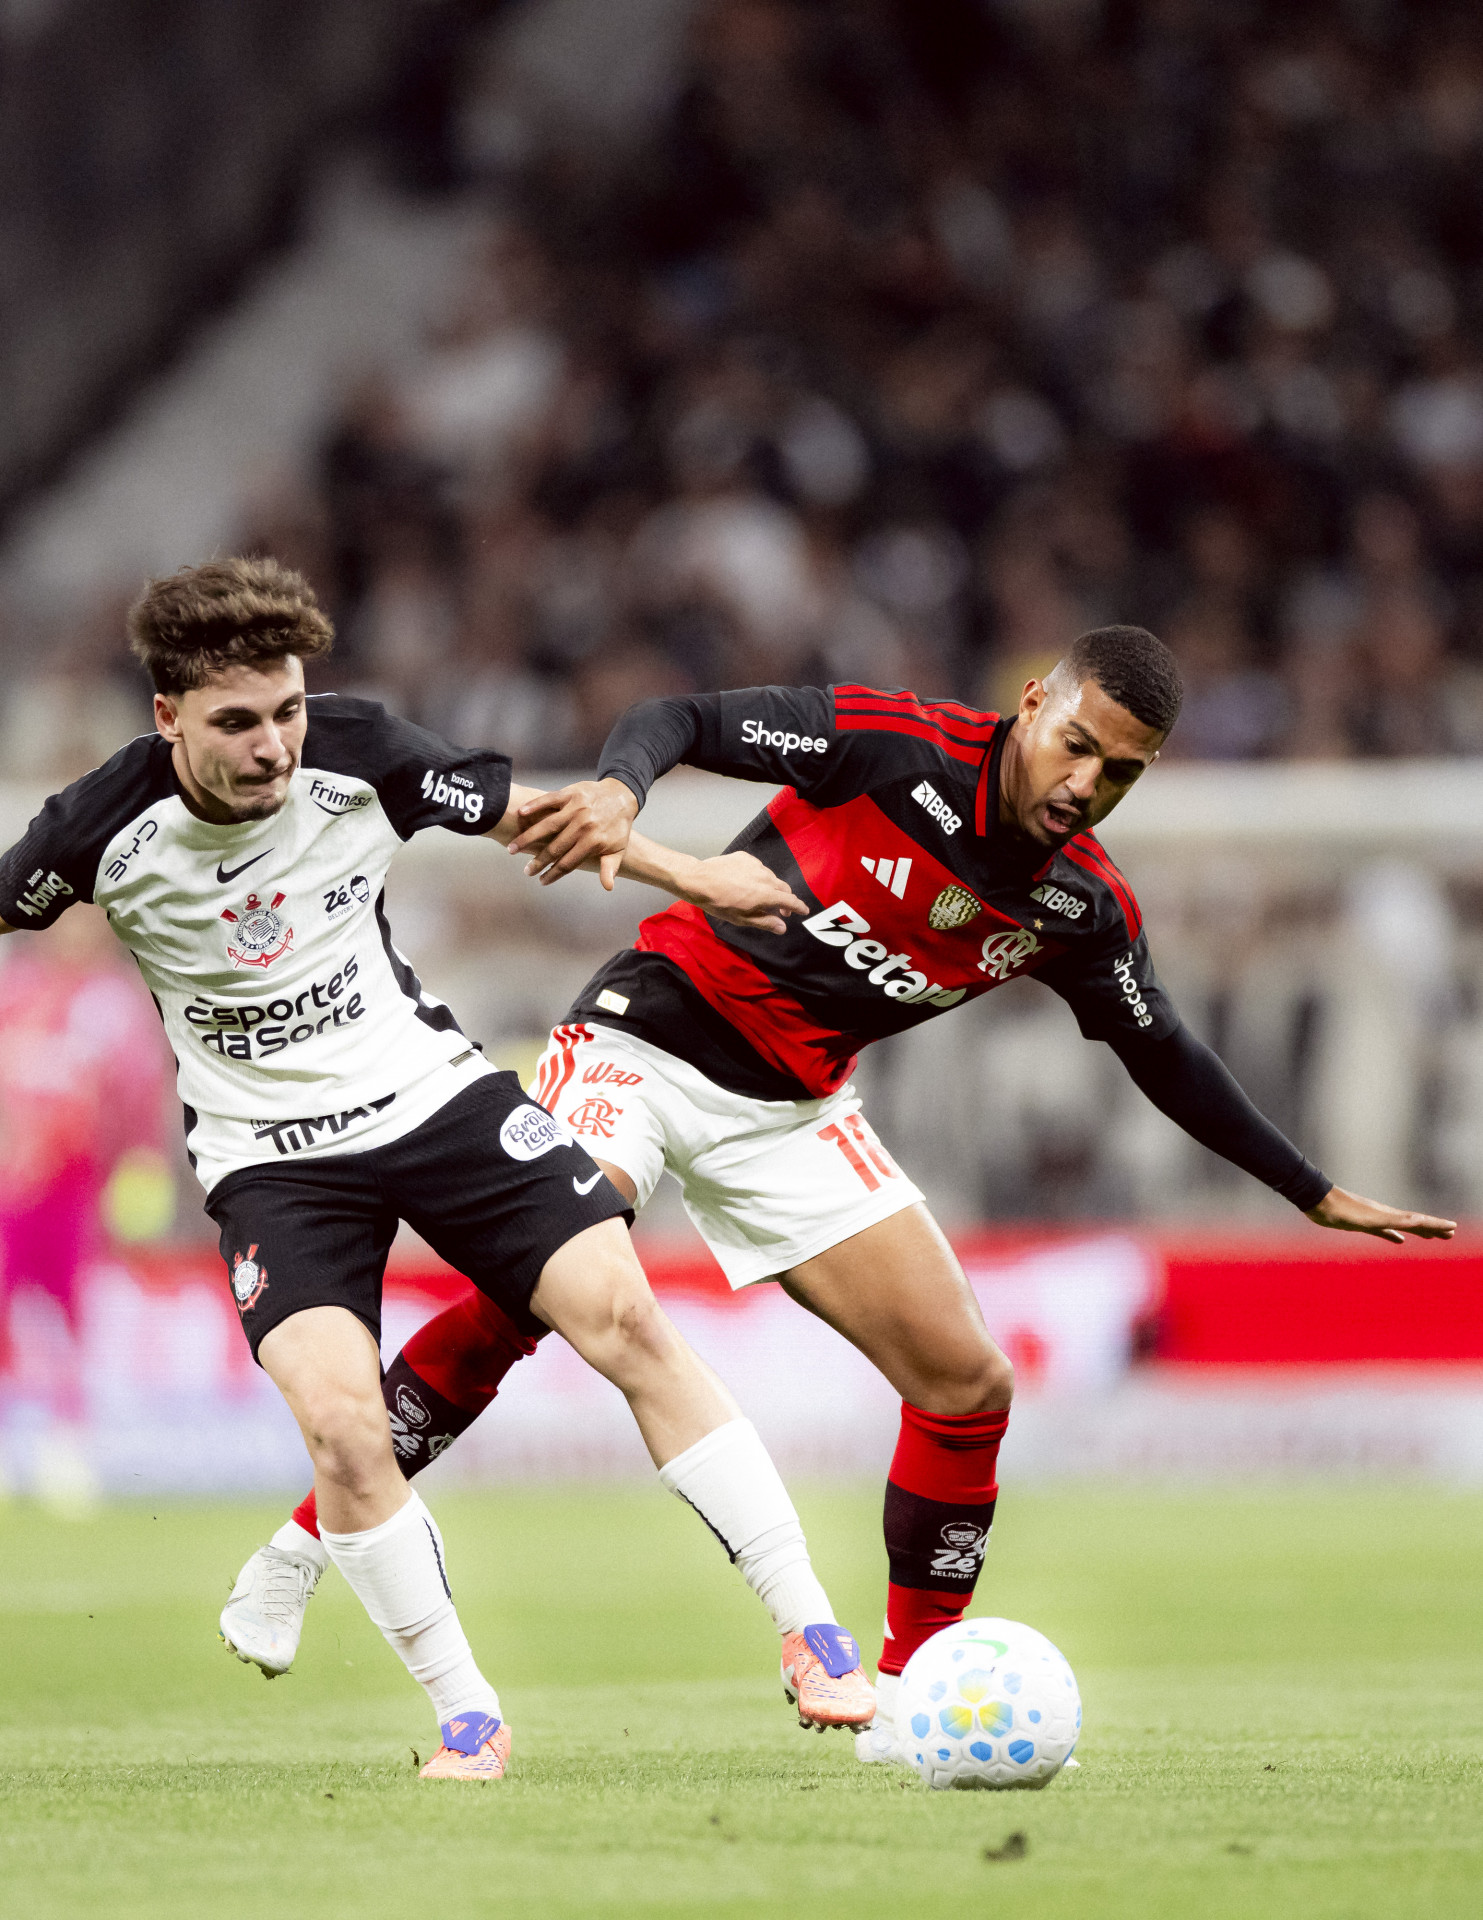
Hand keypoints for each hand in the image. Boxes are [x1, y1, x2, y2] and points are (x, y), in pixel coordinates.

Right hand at [509, 779, 638, 889]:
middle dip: (538, 862)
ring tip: (512, 848)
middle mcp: (583, 825)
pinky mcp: (570, 793)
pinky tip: (520, 813)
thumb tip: (607, 887)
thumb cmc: (618, 826)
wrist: (622, 795)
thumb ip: (610, 867)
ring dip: (528, 837)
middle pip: (554, 848)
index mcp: (593, 841)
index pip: (568, 863)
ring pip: (547, 825)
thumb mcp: (618, 848)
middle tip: (525, 871)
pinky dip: (534, 805)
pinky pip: (549, 799)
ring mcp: (575, 808)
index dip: (554, 874)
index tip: (541, 881)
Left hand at [685, 853, 807, 934]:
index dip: (799, 907)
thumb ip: (765, 922)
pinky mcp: (746, 857)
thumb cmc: (719, 903)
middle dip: (786, 899)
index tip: (804, 910)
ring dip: (771, 887)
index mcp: (766, 895)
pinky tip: (745, 882)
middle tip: (780, 909)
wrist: (700, 880)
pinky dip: (757, 876)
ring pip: (771, 877)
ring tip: (759, 895)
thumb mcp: (741, 918)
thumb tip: (783, 927)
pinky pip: (758, 868)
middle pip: (784, 888)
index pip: (790, 901)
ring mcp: (756, 865)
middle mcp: (765, 877)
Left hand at [1305, 1185, 1455, 1244]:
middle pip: (1415, 1223)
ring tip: (1430, 1238)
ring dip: (1418, 1232)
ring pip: (1402, 1226)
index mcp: (1389, 1214)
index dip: (1435, 1225)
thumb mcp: (1370, 1218)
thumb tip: (1417, 1220)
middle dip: (1433, 1229)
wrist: (1318, 1201)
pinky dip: (1394, 1236)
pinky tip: (1398, 1241)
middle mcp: (1385, 1214)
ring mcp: (1374, 1218)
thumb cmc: (1342, 1210)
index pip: (1418, 1220)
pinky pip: (1384, 1231)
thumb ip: (1393, 1221)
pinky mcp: (1362, 1223)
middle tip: (1450, 1235)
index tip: (1452, 1228)